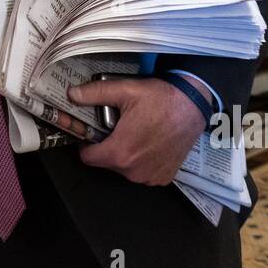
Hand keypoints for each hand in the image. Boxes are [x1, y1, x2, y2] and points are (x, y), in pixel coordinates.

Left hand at [67, 77, 205, 185]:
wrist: (194, 106)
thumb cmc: (161, 99)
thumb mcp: (125, 91)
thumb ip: (95, 94)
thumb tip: (72, 94)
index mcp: (120, 153)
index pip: (88, 158)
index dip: (87, 144)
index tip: (93, 133)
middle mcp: (134, 171)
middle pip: (107, 162)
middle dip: (109, 146)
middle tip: (120, 127)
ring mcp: (150, 177)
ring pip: (126, 169)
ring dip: (127, 155)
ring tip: (137, 133)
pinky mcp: (164, 177)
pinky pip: (144, 173)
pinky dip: (144, 161)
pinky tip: (151, 143)